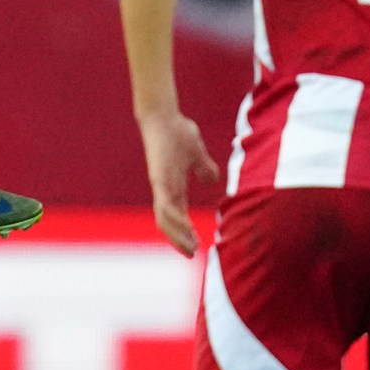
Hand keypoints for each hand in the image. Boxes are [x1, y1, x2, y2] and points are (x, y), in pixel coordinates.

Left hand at [138, 110, 219, 255]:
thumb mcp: (197, 154)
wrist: (163, 116)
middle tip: (191, 254)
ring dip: (177, 235)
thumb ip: (204, 168)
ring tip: (189, 247)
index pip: (176, 215)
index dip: (184, 232)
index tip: (195, 245)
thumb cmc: (177, 132)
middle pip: (168, 223)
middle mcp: (164, 190)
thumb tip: (210, 179)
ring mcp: (161, 185)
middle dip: (179, 240)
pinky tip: (185, 228)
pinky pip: (165, 204)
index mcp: (173, 186)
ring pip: (164, 218)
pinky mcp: (160, 178)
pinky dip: (174, 219)